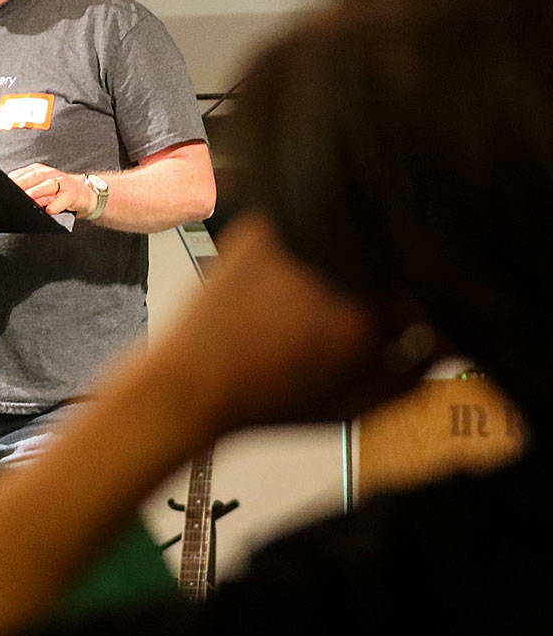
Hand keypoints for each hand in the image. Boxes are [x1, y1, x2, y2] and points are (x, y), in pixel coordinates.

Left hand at [8, 163, 92, 217]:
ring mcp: (63, 183)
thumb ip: (28, 190)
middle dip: (23, 182)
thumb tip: (10, 196)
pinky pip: (63, 200)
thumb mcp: (42, 189)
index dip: (14, 178)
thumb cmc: (59, 192)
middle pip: (35, 176)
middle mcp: (51, 174)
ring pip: (49, 185)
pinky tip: (49, 210)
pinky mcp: (72, 194)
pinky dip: (56, 205)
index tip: (3, 184)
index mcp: (40, 171)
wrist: (84, 194)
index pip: (25, 173)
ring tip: (29, 197)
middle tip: (12, 190)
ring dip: (38, 191)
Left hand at [143, 214, 429, 432]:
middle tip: (352, 317)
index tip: (401, 330)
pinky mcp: (263, 230)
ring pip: (351, 243)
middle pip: (389, 265)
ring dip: (349, 264)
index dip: (418, 317)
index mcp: (360, 320)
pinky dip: (310, 246)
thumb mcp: (351, 408)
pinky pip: (309, 227)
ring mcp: (294, 245)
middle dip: (385, 289)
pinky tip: (286, 281)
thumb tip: (446, 339)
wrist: (188, 384)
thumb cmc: (266, 403)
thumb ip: (412, 375)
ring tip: (308, 305)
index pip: (424, 299)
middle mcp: (331, 274)